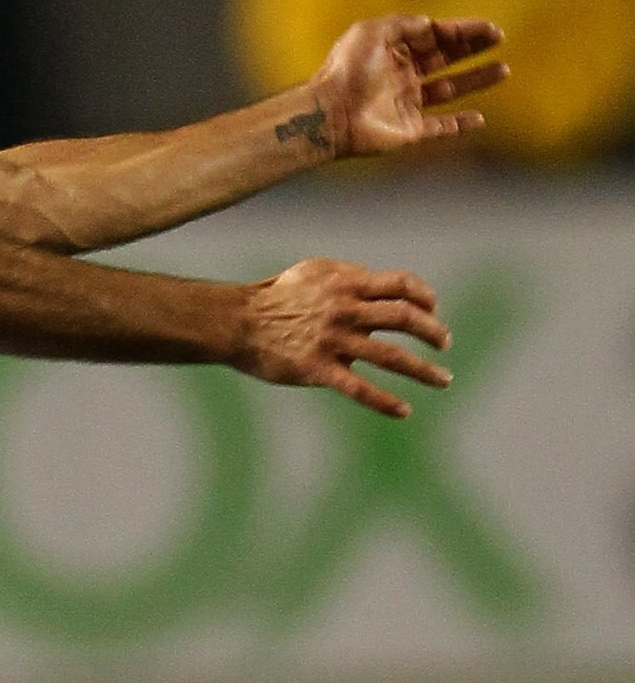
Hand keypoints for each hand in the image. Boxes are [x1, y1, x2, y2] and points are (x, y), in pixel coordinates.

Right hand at [236, 258, 451, 419]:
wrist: (237, 322)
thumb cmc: (274, 296)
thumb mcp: (313, 272)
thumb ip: (348, 276)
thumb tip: (378, 283)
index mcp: (347, 284)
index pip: (402, 284)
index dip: (426, 296)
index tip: (434, 310)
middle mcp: (345, 310)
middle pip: (404, 318)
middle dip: (433, 332)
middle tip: (445, 345)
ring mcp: (333, 341)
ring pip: (391, 356)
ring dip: (423, 369)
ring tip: (443, 379)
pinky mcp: (318, 369)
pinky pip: (359, 389)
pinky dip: (385, 401)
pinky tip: (404, 411)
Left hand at [310, 14, 507, 157]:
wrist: (331, 113)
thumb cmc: (348, 70)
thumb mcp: (373, 32)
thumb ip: (404, 24)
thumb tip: (431, 24)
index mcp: (393, 51)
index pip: (435, 37)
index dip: (463, 31)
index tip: (490, 29)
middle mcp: (401, 76)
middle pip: (445, 59)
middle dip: (472, 49)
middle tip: (499, 39)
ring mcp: (406, 104)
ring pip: (449, 90)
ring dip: (476, 80)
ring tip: (504, 70)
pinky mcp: (409, 131)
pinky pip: (440, 128)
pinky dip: (460, 125)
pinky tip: (480, 118)